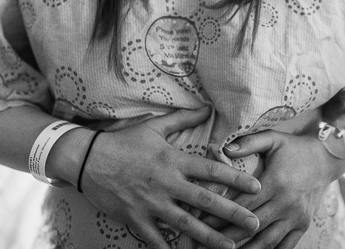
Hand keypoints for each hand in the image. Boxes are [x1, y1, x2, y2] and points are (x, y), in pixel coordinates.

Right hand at [79, 106, 260, 248]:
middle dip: (232, 214)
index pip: (211, 171)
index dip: (236, 179)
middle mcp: (166, 183)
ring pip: (186, 224)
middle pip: (205, 201)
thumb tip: (208, 108)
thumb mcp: (155, 126)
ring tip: (232, 247)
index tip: (257, 187)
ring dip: (210, 238)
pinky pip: (155, 238)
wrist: (87, 159)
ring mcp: (151, 203)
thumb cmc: (124, 142)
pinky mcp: (135, 218)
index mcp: (173, 160)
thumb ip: (183, 119)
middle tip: (255, 223)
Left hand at [208, 130, 344, 248]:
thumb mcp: (273, 139)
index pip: (242, 204)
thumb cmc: (294, 148)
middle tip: (203, 242)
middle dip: (225, 236)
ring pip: (266, 241)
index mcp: (275, 182)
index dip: (220, 214)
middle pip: (250, 225)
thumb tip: (225, 149)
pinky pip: (284, 246)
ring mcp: (296, 217)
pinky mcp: (303, 225)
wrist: (326, 159)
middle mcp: (286, 203)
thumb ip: (249, 142)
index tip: (200, 221)